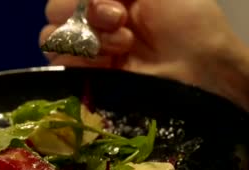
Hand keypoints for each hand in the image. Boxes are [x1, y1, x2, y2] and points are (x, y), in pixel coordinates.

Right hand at [40, 0, 248, 110]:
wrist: (200, 68)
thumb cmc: (186, 21)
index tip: (117, 4)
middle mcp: (92, 22)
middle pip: (53, 12)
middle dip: (85, 14)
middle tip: (121, 22)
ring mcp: (87, 52)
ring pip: (50, 39)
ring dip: (86, 39)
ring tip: (123, 46)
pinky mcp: (86, 79)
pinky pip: (59, 67)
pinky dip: (80, 61)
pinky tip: (109, 63)